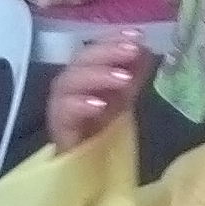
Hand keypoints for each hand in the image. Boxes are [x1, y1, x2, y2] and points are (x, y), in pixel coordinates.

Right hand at [45, 34, 155, 153]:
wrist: (90, 171)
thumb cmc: (104, 132)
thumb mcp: (124, 98)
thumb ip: (133, 73)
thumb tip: (146, 46)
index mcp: (86, 75)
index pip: (94, 48)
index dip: (112, 38)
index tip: (136, 34)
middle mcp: (70, 86)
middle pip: (80, 60)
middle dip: (107, 52)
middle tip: (132, 50)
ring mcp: (61, 107)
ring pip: (68, 82)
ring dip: (96, 75)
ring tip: (123, 79)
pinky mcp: (58, 130)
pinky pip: (62, 112)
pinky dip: (80, 105)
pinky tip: (99, 104)